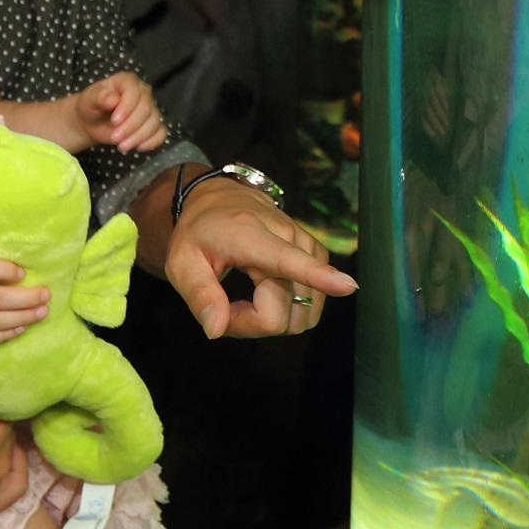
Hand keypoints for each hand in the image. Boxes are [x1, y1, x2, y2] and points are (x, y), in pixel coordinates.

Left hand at [75, 73, 166, 152]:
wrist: (91, 122)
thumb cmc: (91, 106)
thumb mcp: (89, 100)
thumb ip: (99, 97)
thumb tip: (112, 99)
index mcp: (127, 81)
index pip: (134, 92)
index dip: (127, 107)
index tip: (114, 121)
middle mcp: (142, 92)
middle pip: (146, 108)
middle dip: (131, 126)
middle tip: (114, 138)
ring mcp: (150, 108)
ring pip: (154, 122)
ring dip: (139, 136)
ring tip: (121, 146)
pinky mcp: (152, 124)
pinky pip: (161, 132)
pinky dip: (153, 141)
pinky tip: (139, 147)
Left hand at [164, 177, 355, 337]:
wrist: (219, 200)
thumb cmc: (198, 233)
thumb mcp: (181, 263)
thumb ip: (199, 296)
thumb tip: (216, 329)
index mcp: (250, 235)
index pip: (287, 261)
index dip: (318, 277)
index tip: (348, 286)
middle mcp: (287, 237)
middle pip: (283, 313)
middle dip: (251, 323)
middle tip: (223, 308)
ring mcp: (306, 245)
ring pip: (301, 313)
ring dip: (270, 319)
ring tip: (243, 300)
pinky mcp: (315, 254)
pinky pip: (309, 304)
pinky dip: (287, 311)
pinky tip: (265, 296)